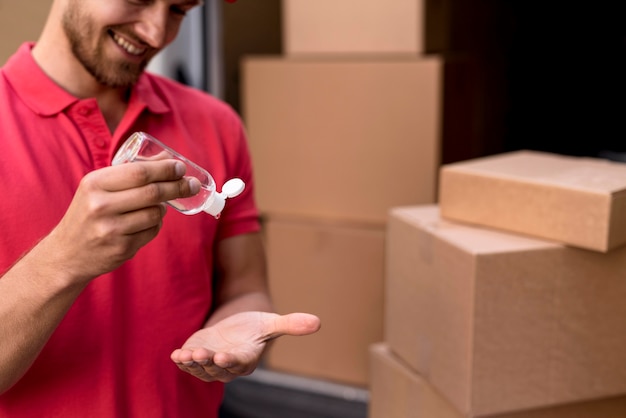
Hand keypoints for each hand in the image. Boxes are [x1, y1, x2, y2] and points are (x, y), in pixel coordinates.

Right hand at [43, 160, 199, 283]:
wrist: (67, 253)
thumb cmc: (88, 213)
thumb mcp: (99, 187)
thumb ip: (131, 171)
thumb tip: (167, 157)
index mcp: (95, 184)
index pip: (139, 172)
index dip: (165, 169)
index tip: (181, 167)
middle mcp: (100, 206)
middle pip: (152, 193)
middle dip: (177, 186)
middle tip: (191, 184)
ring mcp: (111, 230)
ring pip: (156, 214)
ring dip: (163, 208)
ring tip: (157, 205)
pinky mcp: (121, 249)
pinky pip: (152, 231)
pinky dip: (155, 225)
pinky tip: (144, 223)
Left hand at [170, 311, 320, 382]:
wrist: (237, 324)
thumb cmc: (255, 325)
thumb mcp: (271, 323)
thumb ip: (291, 325)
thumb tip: (318, 322)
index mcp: (246, 359)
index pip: (239, 364)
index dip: (231, 361)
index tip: (224, 356)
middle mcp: (227, 365)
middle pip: (217, 368)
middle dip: (208, 362)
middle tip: (202, 353)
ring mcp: (210, 362)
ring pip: (200, 369)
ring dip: (192, 363)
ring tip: (185, 354)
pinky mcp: (196, 356)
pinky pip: (187, 363)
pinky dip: (181, 360)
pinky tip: (175, 354)